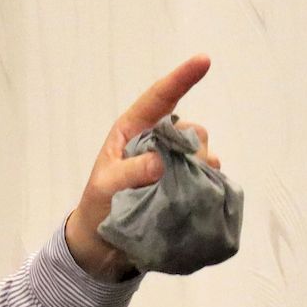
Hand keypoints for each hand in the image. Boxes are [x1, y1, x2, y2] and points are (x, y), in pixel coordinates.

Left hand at [65, 54, 218, 281]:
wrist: (102, 245)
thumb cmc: (98, 206)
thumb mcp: (106, 187)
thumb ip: (130, 172)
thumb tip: (160, 162)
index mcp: (133, 131)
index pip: (159, 98)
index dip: (181, 78)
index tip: (204, 61)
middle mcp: (157, 143)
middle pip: (190, 129)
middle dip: (194, 143)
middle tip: (183, 169)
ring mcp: (173, 165)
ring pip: (202, 153)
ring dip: (201, 167)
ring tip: (186, 190)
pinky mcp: (183, 187)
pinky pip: (206, 178)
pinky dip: (208, 185)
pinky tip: (202, 196)